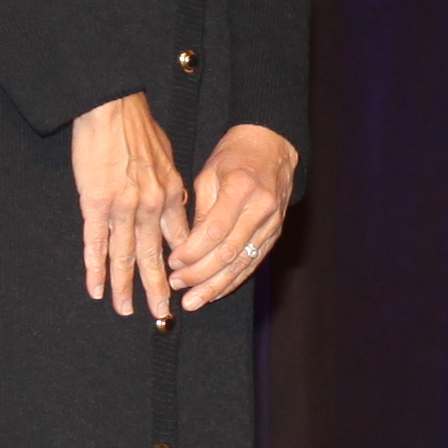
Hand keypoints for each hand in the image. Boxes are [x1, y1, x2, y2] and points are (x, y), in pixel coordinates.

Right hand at [70, 93, 189, 320]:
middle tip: (159, 314)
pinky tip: (97, 288)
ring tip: (125, 310)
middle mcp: (151, 206)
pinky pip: (96, 243)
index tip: (180, 285)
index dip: (179, 265)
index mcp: (170, 194)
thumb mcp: (166, 156)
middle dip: (155, 289)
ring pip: (125, 256)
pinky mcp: (96, 203)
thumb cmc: (137, 126)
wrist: (112, 107)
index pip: (179, 239)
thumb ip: (169, 184)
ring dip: (125, 286)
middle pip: (154, 257)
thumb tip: (174, 200)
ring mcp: (123, 207)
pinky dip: (96, 269)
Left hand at [168, 125, 301, 306]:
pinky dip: (233, 280)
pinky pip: (253, 263)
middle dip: (200, 274)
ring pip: (242, 263)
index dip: (192, 252)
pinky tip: (215, 293)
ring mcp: (271, 224)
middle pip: (229, 252)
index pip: (215, 230)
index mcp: (241, 188)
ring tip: (193, 301)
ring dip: (215, 285)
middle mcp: (261, 209)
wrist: (272, 147)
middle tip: (177, 285)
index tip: (172, 262)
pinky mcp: (275, 234)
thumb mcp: (209, 174)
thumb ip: (200, 211)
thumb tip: (186, 247)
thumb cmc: (234, 156)